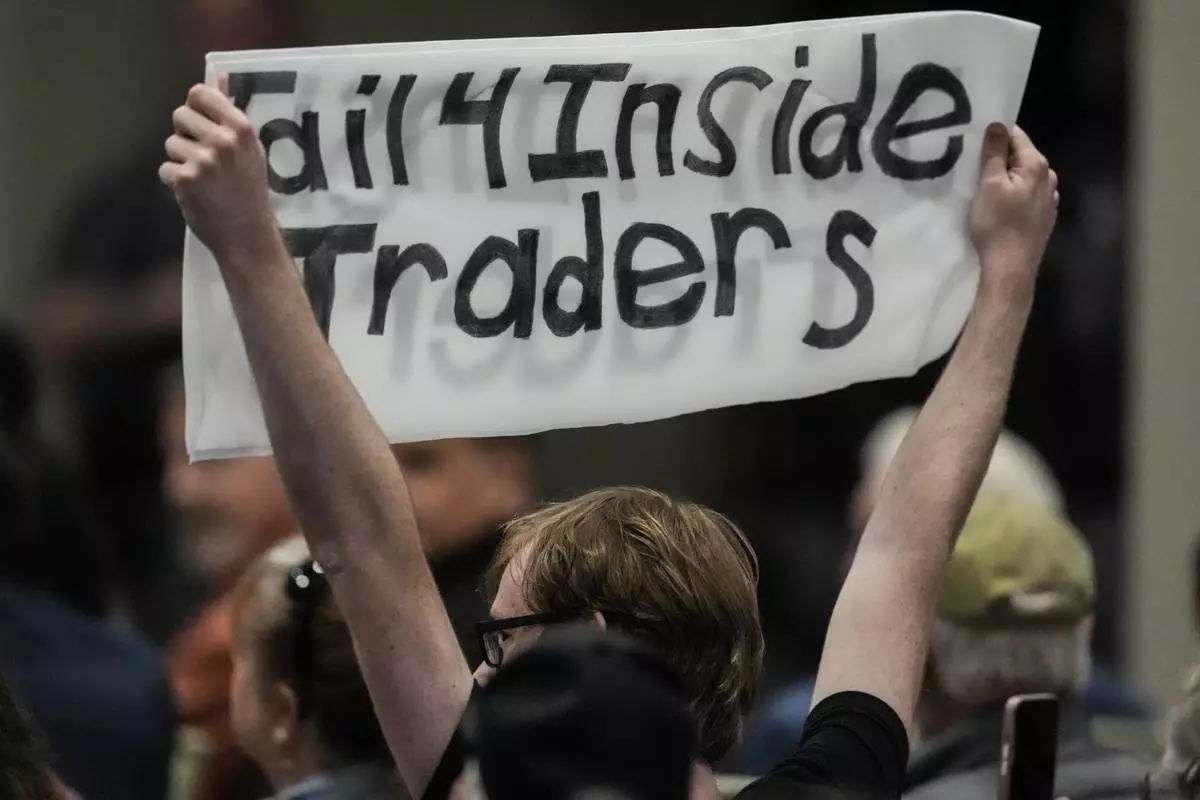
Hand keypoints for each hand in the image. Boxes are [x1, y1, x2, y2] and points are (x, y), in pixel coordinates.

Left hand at [159, 77, 276, 265]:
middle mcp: (222, 140)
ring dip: (180, 160)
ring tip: (202, 178)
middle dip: (186, 135)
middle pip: (180, 115)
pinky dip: (175, 181)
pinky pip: (165, 168)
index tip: (203, 124)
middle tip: (204, 157)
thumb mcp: (249, 149)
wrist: (248, 235)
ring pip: (170, 143)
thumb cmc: (249, 190)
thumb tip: (220, 76)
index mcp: (241, 128)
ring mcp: (203, 160)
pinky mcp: (185, 179)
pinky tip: (194, 193)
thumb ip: (230, 112)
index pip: (199, 93)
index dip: (195, 108)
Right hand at [968, 123, 1058, 298]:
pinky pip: (1028, 196)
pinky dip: (1015, 195)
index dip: (995, 135)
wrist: (1010, 268)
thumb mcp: (989, 185)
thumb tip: (997, 125)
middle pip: (1022, 157)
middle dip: (1001, 158)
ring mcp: (1050, 199)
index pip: (1016, 136)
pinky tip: (1002, 208)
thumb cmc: (997, 224)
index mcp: (1036, 165)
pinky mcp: (1045, 218)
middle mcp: (1049, 178)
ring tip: (987, 189)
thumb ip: (994, 153)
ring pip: (1025, 178)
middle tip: (975, 166)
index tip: (975, 142)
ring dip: (1009, 178)